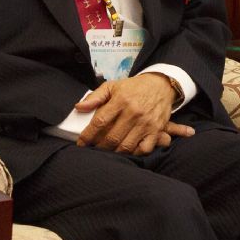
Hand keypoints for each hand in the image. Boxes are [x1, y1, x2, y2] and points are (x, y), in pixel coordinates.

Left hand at [75, 73, 195, 154]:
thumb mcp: (113, 86)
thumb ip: (95, 97)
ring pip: (126, 146)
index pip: (100, 121)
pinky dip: (133, 154)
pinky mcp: (156, 130)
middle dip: (99, 147)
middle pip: (112, 137)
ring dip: (113, 152)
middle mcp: (134, 112)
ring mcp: (146, 123)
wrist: (161, 85)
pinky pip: (144, 149)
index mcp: (121, 100)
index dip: (88, 135)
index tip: (81, 143)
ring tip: (107, 152)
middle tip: (93, 149)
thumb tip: (79, 107)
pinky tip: (126, 150)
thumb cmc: (134, 87)